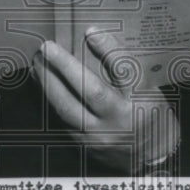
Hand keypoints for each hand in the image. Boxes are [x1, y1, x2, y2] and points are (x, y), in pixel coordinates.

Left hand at [32, 29, 179, 173]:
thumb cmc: (150, 115)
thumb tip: (94, 37)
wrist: (152, 158)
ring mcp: (101, 135)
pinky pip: (61, 118)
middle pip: (92, 92)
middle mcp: (122, 120)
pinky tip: (41, 81)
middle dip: (65, 67)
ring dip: (48, 82)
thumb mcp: (149, 88)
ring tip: (38, 61)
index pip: (127, 73)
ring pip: (69, 108)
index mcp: (143, 102)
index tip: (91, 32)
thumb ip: (125, 68)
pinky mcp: (85, 144)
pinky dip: (49, 97)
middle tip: (47, 47)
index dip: (109, 50)